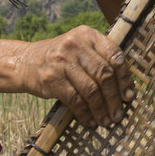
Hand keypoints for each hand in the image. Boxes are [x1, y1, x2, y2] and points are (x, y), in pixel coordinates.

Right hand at [19, 26, 134, 128]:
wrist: (25, 62)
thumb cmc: (60, 58)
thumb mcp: (80, 48)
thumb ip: (100, 59)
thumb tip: (126, 89)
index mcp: (88, 34)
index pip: (114, 56)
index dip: (124, 78)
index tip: (128, 96)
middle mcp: (75, 44)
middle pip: (104, 74)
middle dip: (114, 98)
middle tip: (119, 114)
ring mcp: (62, 61)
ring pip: (91, 90)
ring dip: (101, 109)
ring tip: (106, 121)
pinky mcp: (52, 79)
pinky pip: (75, 100)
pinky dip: (85, 114)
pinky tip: (90, 121)